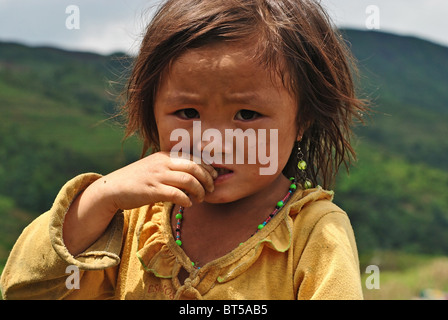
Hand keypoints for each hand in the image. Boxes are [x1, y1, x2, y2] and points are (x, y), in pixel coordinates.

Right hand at [100, 151, 217, 210]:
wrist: (113, 187)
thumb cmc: (137, 179)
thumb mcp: (155, 167)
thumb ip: (172, 168)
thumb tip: (193, 175)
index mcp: (165, 155)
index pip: (193, 157)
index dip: (207, 167)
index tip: (214, 176)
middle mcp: (163, 163)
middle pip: (194, 167)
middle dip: (207, 179)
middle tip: (210, 189)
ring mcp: (157, 176)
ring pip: (188, 180)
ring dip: (199, 191)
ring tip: (200, 199)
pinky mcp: (152, 190)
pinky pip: (176, 194)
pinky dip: (186, 199)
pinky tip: (188, 204)